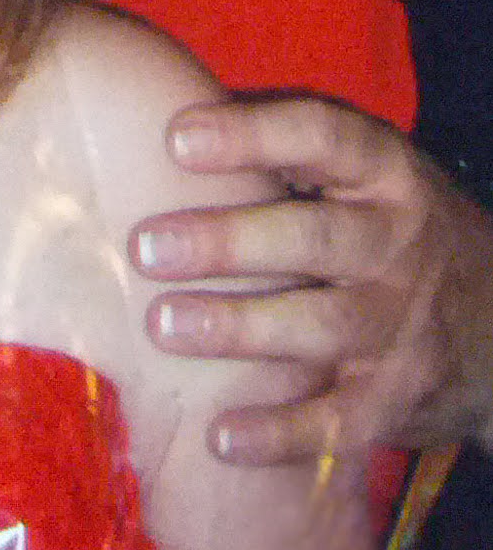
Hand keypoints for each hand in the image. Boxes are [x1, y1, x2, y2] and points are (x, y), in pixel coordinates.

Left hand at [130, 95, 492, 464]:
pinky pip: (341, 421)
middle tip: (147, 246)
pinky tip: (221, 437)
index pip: (324, 138)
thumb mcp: (359, 175)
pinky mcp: (397, 398)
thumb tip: (152, 112)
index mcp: (384, 173)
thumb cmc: (384, 227)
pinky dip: (282, 434)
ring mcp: (402, 325)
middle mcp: (399, 243)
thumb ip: (279, 150)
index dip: (253, 135)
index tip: (177, 139)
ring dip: (240, 327)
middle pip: (316, 238)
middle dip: (228, 241)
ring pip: (323, 326)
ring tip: (164, 325)